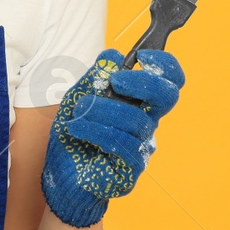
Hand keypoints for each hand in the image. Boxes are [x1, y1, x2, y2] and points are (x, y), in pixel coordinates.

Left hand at [40, 48, 184, 227]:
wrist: (59, 175)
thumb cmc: (72, 136)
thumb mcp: (77, 98)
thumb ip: (95, 77)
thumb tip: (113, 54)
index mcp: (138, 104)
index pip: (169, 82)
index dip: (165, 65)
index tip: (143, 55)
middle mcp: (146, 124)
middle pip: (167, 97)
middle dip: (143, 81)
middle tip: (116, 81)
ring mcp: (141, 148)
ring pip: (135, 119)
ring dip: (101, 109)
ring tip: (77, 112)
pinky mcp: (131, 169)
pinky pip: (121, 143)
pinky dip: (94, 130)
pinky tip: (76, 129)